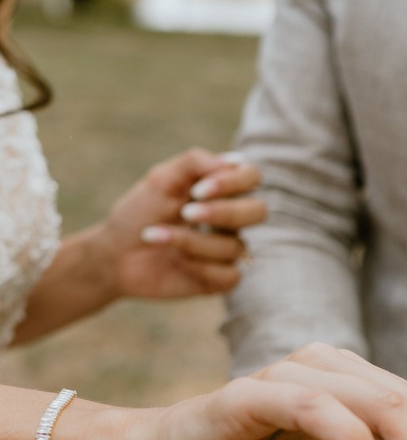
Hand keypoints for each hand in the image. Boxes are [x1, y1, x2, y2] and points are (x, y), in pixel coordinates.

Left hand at [98, 148, 265, 299]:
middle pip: (258, 211)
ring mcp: (226, 250)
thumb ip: (195, 163)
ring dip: (191, 241)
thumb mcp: (160, 180)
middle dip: (223, 212)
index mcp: (220, 191)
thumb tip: (235, 161)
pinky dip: (200, 267)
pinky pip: (229, 274)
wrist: (114, 254)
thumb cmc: (138, 213)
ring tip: (155, 236)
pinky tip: (178, 264)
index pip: (251, 177)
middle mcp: (230, 220)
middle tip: (186, 213)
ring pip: (234, 246)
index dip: (232, 183)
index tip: (197, 190)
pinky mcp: (219, 279)